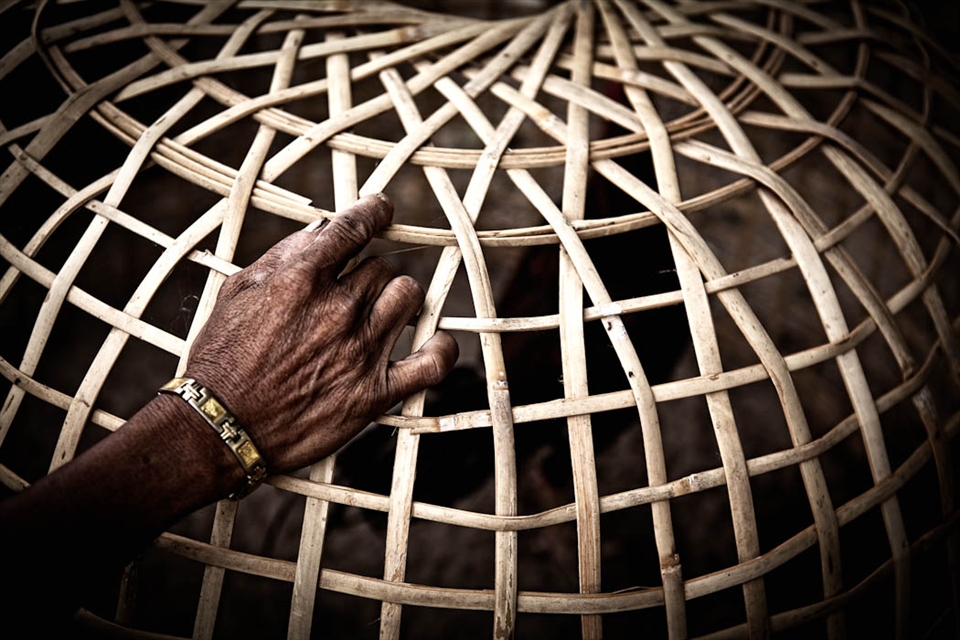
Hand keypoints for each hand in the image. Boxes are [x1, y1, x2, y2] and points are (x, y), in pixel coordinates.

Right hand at [184, 193, 457, 472]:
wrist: (219, 429)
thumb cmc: (221, 359)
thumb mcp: (238, 291)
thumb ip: (283, 257)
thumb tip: (323, 231)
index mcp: (301, 279)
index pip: (354, 227)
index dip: (375, 211)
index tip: (382, 209)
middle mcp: (337, 309)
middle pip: (382, 266)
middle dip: (369, 273)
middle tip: (351, 291)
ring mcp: (360, 351)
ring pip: (409, 297)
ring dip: (398, 299)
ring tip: (381, 313)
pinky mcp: (374, 393)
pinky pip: (433, 362)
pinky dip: (441, 348)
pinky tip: (434, 342)